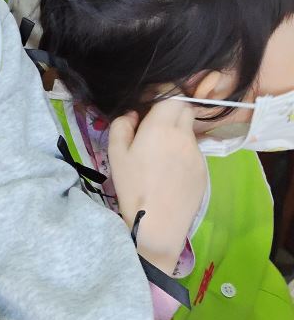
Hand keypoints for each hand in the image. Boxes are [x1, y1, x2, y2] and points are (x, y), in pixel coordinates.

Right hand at [108, 100, 206, 273]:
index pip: (173, 96)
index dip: (162, 96)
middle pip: (186, 109)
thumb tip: (133, 114)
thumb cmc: (132, 185)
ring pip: (189, 131)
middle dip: (172, 111)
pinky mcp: (204, 170)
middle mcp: (184, 135)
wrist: (158, 223)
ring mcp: (197, 153)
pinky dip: (182, 153)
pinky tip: (169, 172)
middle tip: (154, 126)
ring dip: (176, 133)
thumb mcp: (115, 153)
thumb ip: (122, 124)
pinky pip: (193, 152)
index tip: (148, 106)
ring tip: (159, 154)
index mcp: (161, 127)